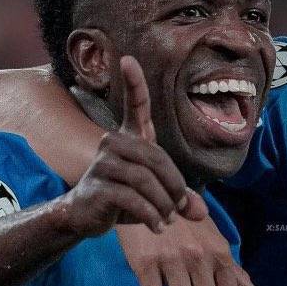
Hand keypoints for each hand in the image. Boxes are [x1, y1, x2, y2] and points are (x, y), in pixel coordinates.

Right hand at [60, 56, 206, 235]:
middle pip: (156, 158)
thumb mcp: (156, 195)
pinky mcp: (97, 186)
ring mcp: (102, 164)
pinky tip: (157, 226)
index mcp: (129, 138)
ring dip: (163, 204)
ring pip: (145, 180)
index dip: (133, 83)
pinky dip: (151, 216)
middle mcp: (113, 143)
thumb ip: (180, 198)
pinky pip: (133, 199)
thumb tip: (201, 213)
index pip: (134, 106)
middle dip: (174, 186)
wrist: (85, 217)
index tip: (127, 59)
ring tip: (167, 219)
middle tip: (179, 208)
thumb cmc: (123, 198)